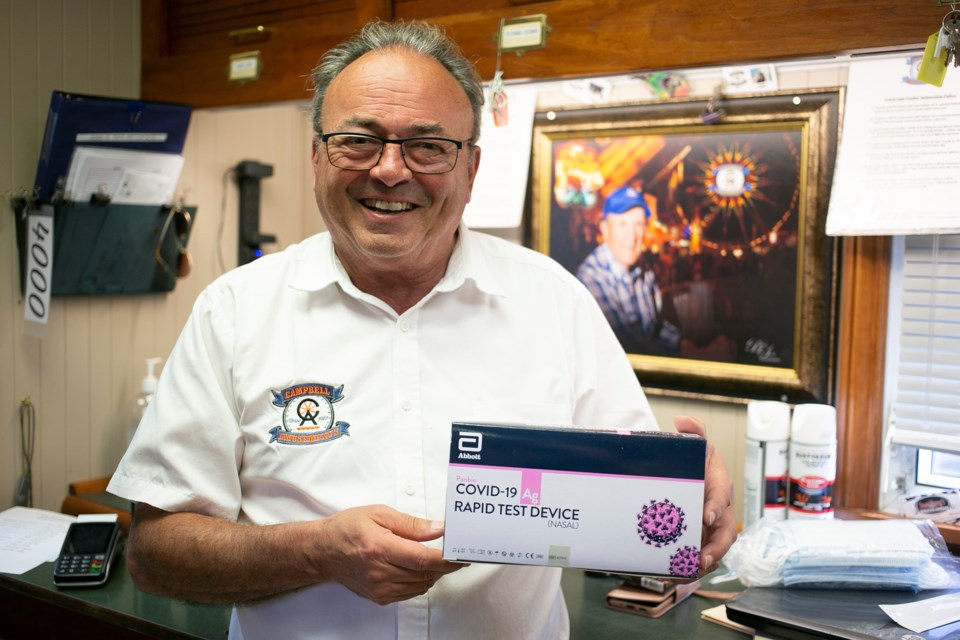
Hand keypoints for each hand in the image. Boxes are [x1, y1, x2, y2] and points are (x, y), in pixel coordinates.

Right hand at [312, 504, 466, 604]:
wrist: (323, 551)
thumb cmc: (348, 529)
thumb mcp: (379, 514)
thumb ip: (411, 524)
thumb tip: (438, 529)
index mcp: (380, 548)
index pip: (423, 559)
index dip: (447, 558)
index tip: (462, 554)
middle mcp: (379, 572)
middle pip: (425, 573)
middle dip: (445, 564)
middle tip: (456, 552)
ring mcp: (379, 587)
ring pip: (421, 585)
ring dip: (434, 572)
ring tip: (437, 556)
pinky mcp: (380, 597)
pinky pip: (411, 592)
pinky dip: (421, 580)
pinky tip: (420, 567)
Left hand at [673, 415, 736, 575]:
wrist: (689, 476)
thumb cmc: (698, 462)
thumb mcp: (697, 445)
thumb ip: (694, 431)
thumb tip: (683, 421)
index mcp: (721, 486)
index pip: (722, 497)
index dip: (716, 507)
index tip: (706, 516)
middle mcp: (720, 511)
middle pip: (725, 534)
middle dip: (715, 548)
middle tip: (702, 559)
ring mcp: (711, 529)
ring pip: (714, 550)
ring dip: (702, 563)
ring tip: (686, 571)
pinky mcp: (700, 540)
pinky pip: (699, 557)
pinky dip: (689, 568)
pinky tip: (673, 574)